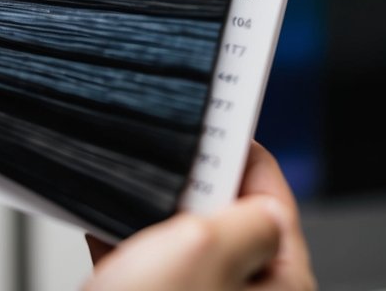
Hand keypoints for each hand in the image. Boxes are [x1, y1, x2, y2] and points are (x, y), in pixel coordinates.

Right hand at [86, 143, 314, 290]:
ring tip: (128, 187)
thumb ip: (245, 213)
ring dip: (152, 213)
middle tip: (163, 154)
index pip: (272, 197)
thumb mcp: (205, 251)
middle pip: (228, 217)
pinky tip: (103, 228)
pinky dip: (126, 245)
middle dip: (190, 184)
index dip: (241, 148)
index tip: (216, 112)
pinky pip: (148, 268)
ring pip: (182, 243)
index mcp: (282, 287)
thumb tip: (259, 198)